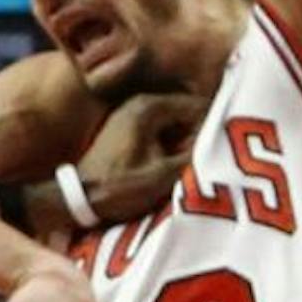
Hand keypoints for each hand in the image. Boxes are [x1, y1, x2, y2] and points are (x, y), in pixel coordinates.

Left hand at [59, 91, 209, 229]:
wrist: (77, 199)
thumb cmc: (119, 187)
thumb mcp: (165, 175)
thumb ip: (197, 154)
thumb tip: (223, 143)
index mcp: (150, 105)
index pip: (200, 106)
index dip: (213, 129)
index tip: (218, 152)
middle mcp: (140, 102)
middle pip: (188, 112)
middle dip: (200, 135)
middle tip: (201, 161)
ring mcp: (130, 113)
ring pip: (176, 122)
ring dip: (186, 141)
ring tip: (186, 166)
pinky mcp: (126, 129)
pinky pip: (161, 130)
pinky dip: (171, 144)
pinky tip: (171, 165)